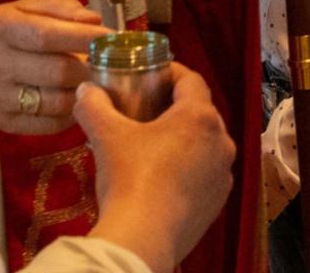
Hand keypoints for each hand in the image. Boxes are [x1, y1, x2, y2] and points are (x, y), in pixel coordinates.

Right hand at [0, 0, 110, 134]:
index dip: (84, 38)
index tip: (112, 39)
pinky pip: (47, 124)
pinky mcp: (0, 121)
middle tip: (107, 64)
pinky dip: (69, 114)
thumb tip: (94, 21)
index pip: (47, 36)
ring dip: (83, 93)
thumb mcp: (28, 6)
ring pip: (56, 102)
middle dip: (90, 68)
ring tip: (92, 82)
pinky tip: (74, 99)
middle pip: (57, 72)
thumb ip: (63, 9)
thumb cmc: (5, 28)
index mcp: (1, 29)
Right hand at [79, 64, 235, 272]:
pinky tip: (163, 178)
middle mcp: (221, 141)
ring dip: (183, 140)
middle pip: (200, 113)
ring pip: (205, 145)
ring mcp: (223, 174)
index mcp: (200, 117)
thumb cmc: (130, 177)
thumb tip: (85, 89)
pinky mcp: (218, 202)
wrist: (143, 237)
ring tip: (153, 146)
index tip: (150, 74)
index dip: (171, 72)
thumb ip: (94, 105)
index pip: (192, 80)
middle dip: (175, 108)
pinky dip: (188, 169)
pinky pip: (205, 174)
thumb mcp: (106, 135)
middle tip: (146, 110)